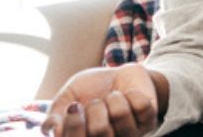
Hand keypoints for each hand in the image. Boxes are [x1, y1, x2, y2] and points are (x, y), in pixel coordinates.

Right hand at [41, 64, 158, 136]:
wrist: (118, 73)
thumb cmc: (89, 90)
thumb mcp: (67, 98)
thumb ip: (55, 116)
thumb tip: (53, 132)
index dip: (74, 124)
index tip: (73, 107)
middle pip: (99, 130)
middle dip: (95, 107)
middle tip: (97, 102)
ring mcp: (130, 135)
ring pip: (120, 115)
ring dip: (114, 99)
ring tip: (114, 97)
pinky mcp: (149, 121)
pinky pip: (141, 106)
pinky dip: (132, 93)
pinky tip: (130, 96)